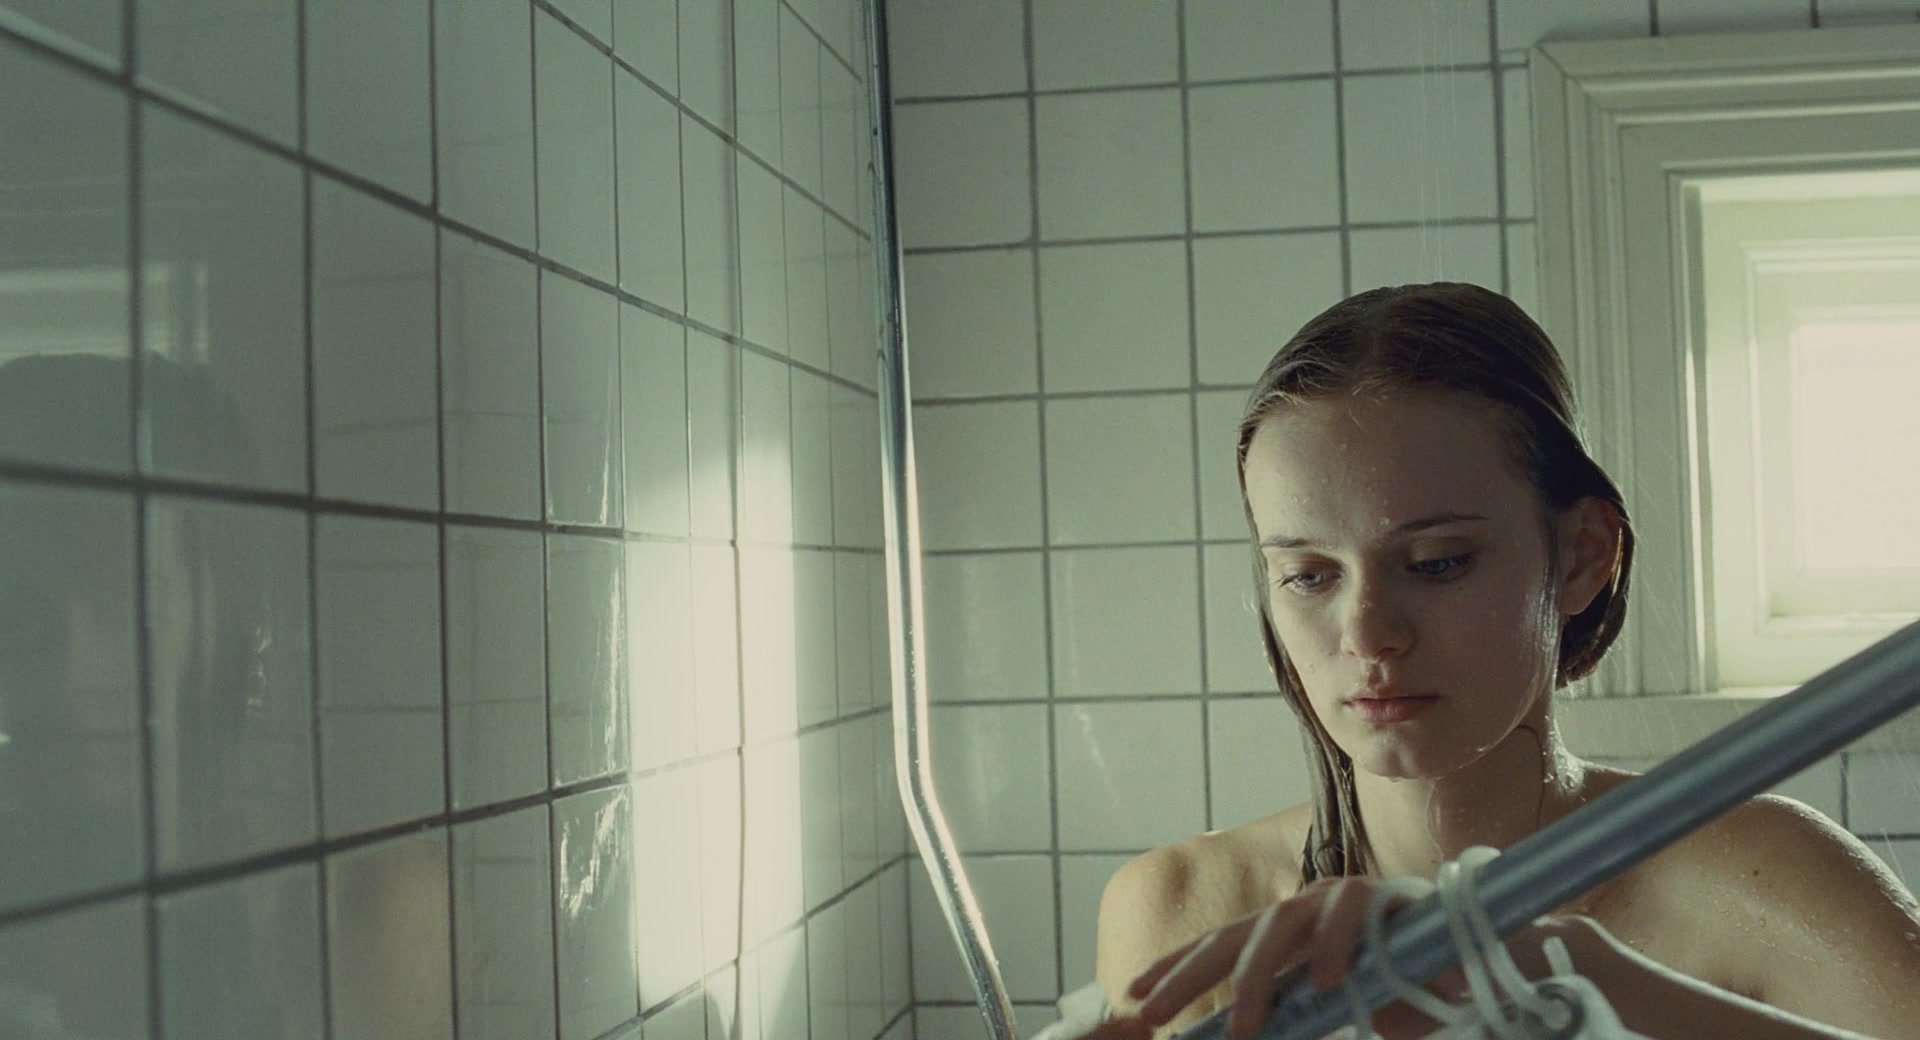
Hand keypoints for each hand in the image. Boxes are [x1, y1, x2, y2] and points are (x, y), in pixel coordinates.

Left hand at [1091, 876, 1606, 1039]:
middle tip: (1151, 1012)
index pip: (1221, 947)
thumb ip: (1295, 1017)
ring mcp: (1342, 898)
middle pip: (1234, 936)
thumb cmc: (1408, 986)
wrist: (1484, 956)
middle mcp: (1306, 909)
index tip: (1131, 998)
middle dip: (1188, 975)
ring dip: (1259, 979)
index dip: (1176, 969)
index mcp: (1290, 933)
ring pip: (1281, 927)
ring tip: (1242, 1027)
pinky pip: (1350, 919)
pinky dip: (1335, 950)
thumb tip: (1245, 1038)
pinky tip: (1324, 984)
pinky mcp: (1384, 897)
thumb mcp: (1338, 1007)